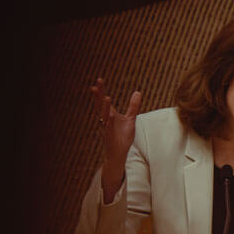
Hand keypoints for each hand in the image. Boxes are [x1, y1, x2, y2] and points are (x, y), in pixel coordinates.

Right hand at [91, 78, 141, 202]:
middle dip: (98, 95)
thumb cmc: (123, 136)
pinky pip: (109, 128)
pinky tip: (110, 115)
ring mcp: (107, 128)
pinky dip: (109, 122)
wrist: (119, 153)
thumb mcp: (130, 119)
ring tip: (106, 97)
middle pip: (100, 105)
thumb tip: (137, 92)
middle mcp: (106, 120)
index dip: (101, 91)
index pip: (104, 101)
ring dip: (105, 107)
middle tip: (96, 84)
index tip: (99, 79)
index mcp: (109, 115)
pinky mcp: (110, 136)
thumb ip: (133, 106)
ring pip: (104, 116)